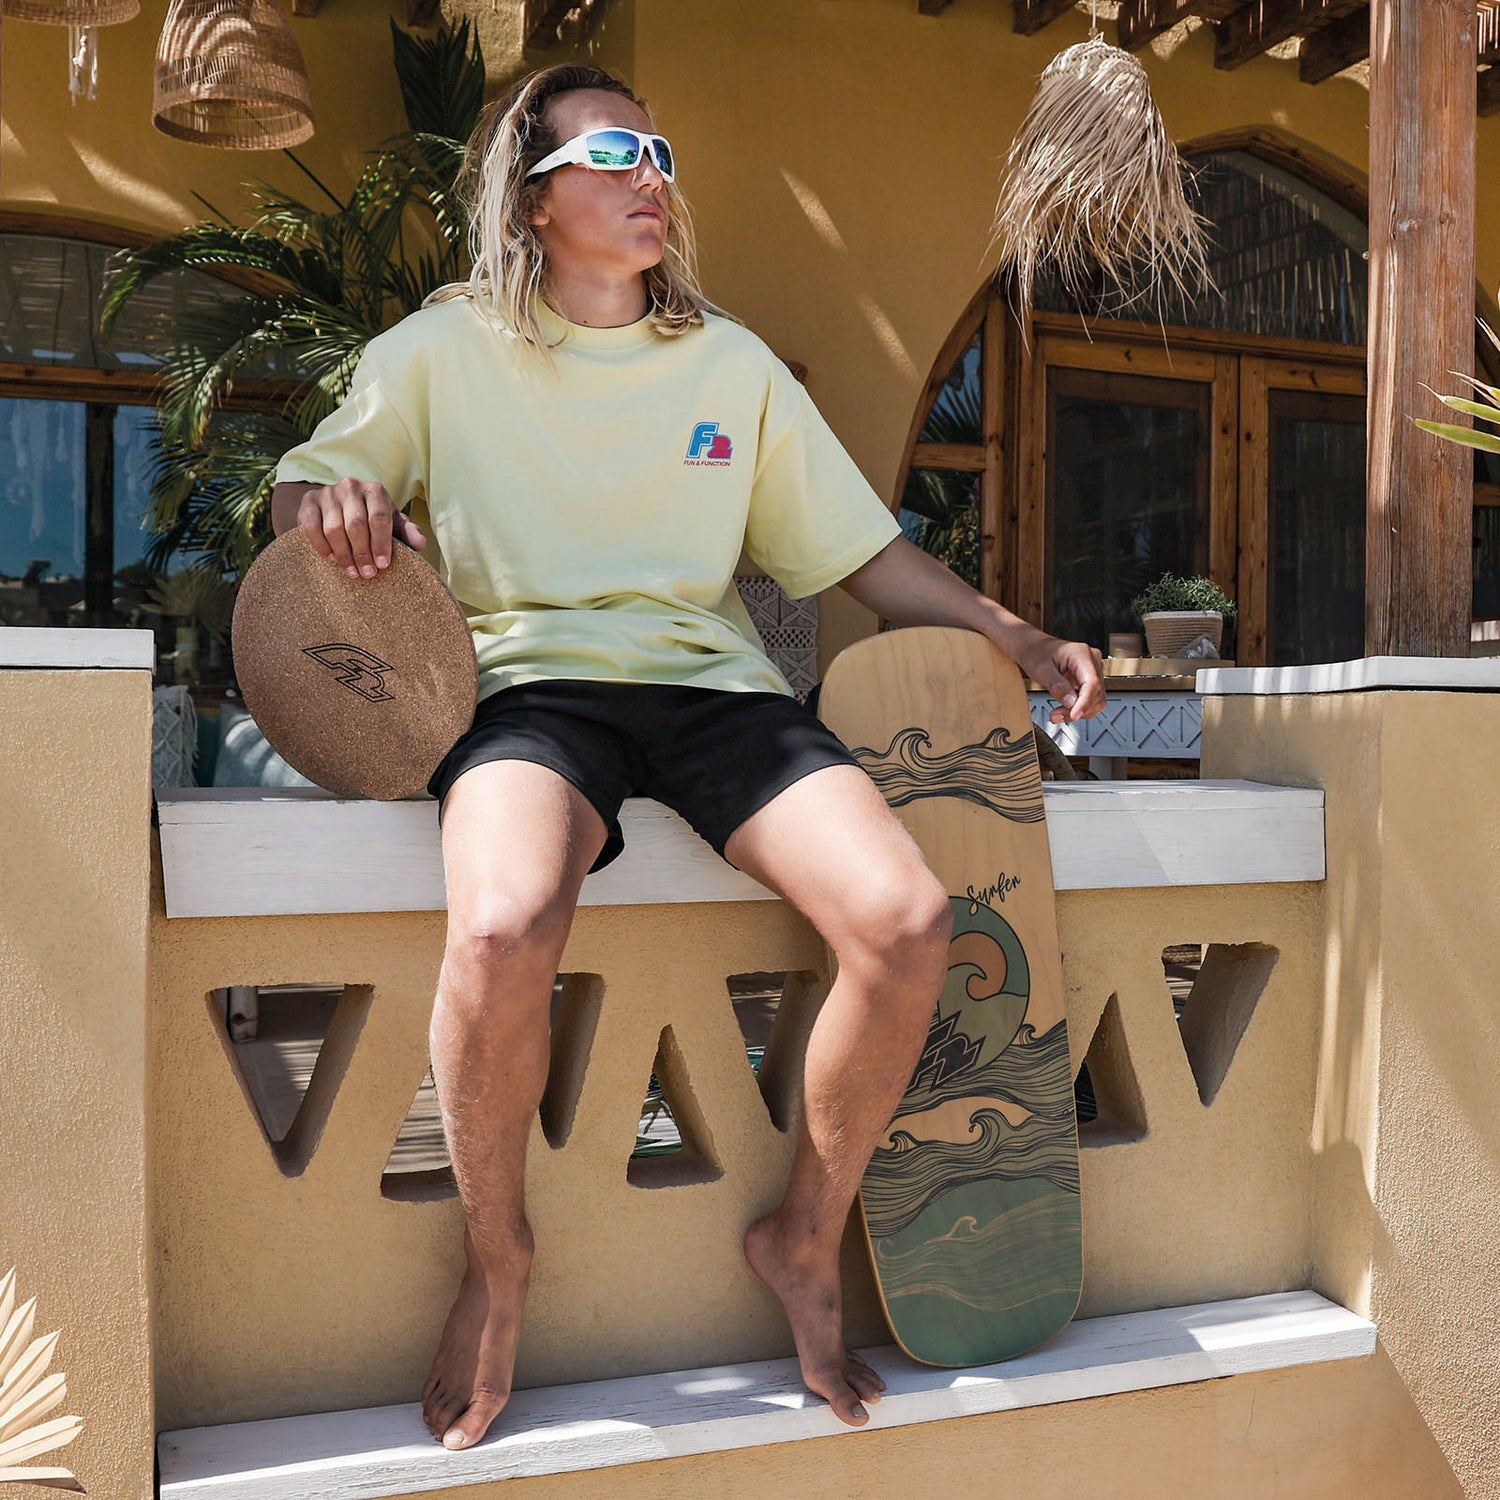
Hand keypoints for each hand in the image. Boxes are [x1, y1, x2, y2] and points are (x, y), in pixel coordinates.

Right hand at [296, 477, 426, 578]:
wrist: (338, 505)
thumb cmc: (371, 518)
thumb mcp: (391, 523)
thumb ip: (406, 532)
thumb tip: (421, 544)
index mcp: (375, 490)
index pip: (380, 518)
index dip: (382, 544)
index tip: (383, 565)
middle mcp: (351, 486)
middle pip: (356, 525)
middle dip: (363, 553)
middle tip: (368, 574)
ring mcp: (328, 493)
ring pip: (334, 528)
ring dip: (344, 554)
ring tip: (352, 572)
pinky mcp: (308, 501)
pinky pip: (312, 527)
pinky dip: (322, 546)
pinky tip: (332, 559)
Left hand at [1013, 632, 1106, 723]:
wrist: (1034, 647)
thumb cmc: (1036, 652)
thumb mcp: (1041, 670)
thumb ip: (1057, 686)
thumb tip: (1071, 702)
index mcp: (1081, 654)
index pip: (1091, 682)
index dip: (1084, 702)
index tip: (1074, 715)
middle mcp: (1092, 661)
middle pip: (1095, 693)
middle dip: (1077, 709)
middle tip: (1056, 715)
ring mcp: (1093, 670)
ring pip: (1097, 699)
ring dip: (1079, 712)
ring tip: (1058, 713)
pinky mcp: (1090, 680)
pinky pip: (1092, 699)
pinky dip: (1081, 708)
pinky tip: (1066, 709)